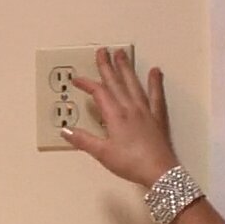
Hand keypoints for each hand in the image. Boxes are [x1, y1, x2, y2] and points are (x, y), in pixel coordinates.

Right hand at [64, 47, 180, 187]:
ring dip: (126, 68)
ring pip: (134, 84)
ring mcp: (145, 111)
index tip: (77, 79)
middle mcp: (130, 108)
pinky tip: (155, 71)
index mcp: (115, 115)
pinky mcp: (158, 117)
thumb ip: (83, 140)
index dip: (87, 83)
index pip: (98, 93)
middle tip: (102, 51)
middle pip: (116, 82)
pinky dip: (155, 83)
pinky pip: (156, 95)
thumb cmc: (130, 163)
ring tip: (122, 54)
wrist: (159, 172)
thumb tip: (65, 130)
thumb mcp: (102, 153)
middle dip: (107, 66)